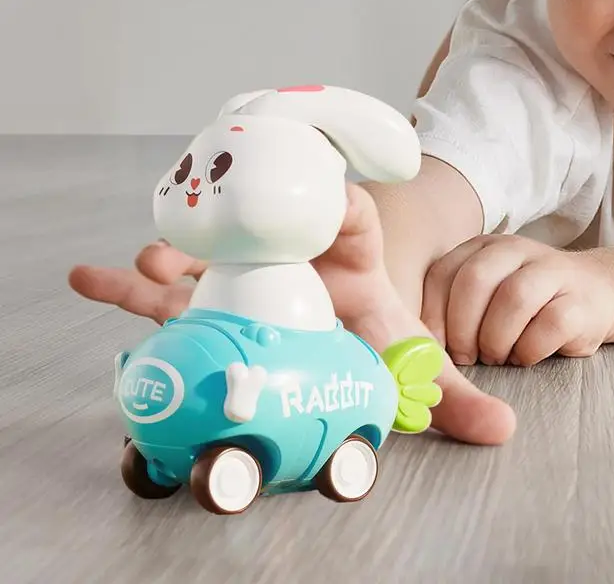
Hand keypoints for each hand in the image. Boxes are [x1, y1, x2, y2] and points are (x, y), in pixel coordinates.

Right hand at [69, 182, 515, 445]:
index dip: (344, 207)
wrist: (345, 313)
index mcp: (345, 252)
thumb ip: (448, 394)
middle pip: (258, 230)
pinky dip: (131, 283)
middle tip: (193, 246)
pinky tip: (92, 278)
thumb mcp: (403, 351)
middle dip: (228, 237)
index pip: (349, 216)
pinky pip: (172, 288)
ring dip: (170, 259)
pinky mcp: (217, 293)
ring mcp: (250, 272)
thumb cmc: (370, 323)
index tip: (337, 204)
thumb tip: (503, 429)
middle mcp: (290, 253)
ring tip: (140, 262)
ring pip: (206, 257)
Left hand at [420, 234, 613, 366]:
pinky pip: (549, 324)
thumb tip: (418, 346)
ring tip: (495, 357)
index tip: (433, 347)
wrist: (595, 294)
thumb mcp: (485, 295)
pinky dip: (529, 349)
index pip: (442, 273)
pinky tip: (524, 357)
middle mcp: (515, 250)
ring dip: (496, 339)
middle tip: (464, 358)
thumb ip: (452, 306)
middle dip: (462, 327)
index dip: (433, 315)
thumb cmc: (526, 305)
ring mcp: (552, 270)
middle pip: (474, 280)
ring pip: (513, 298)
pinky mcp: (580, 300)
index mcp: (483, 247)